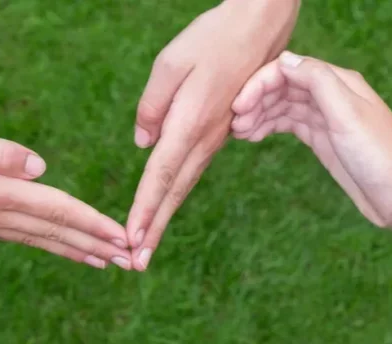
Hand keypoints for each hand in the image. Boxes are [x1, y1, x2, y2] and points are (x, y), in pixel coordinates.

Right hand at [0, 114, 131, 269]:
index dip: (93, 225)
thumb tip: (41, 168)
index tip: (124, 239)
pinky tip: (59, 246)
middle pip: (56, 232)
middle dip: (96, 245)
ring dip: (76, 249)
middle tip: (132, 260)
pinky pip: (21, 236)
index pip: (58, 211)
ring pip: (41, 238)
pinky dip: (48, 243)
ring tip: (106, 261)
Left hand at [128, 0, 298, 268]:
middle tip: (136, 265)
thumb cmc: (212, 38)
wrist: (259, 29)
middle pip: (173, 193)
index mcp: (189, 125)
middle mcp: (202, 140)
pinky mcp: (218, 132)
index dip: (144, 210)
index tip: (131, 241)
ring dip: (163, 217)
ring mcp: (213, 138)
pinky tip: (164, 207)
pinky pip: (190, 170)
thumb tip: (143, 144)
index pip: (160, 177)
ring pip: (183, 185)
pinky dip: (175, 194)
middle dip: (152, 229)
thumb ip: (152, 106)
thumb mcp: (170, 63)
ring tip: (146, 246)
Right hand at [232, 52, 391, 230]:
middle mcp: (330, 96)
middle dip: (255, 100)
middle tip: (234, 125)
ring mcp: (326, 118)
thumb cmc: (380, 155)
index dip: (260, 84)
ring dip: (258, 114)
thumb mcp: (348, 114)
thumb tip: (285, 61)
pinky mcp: (323, 139)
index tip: (239, 108)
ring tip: (239, 134)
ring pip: (283, 106)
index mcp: (338, 82)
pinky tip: (253, 136)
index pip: (288, 70)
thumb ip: (318, 83)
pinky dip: (269, 126)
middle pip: (282, 86)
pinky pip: (289, 124)